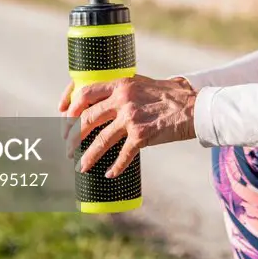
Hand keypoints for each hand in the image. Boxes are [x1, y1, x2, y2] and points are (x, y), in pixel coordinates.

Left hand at [58, 75, 196, 178]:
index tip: (63, 118)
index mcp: (122, 84)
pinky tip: (110, 173)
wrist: (194, 107)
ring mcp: (131, 118)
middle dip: (72, 136)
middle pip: (86, 119)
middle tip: (68, 147)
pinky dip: (115, 167)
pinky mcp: (142, 136)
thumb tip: (105, 103)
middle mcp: (123, 100)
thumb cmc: (170, 96)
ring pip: (100, 140)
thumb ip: (124, 92)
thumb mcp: (143, 85)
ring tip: (80, 166)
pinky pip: (122, 155)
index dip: (70, 107)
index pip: (85, 92)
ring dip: (87, 156)